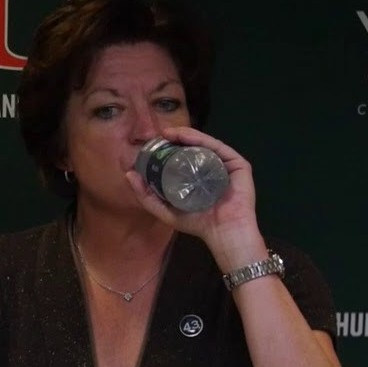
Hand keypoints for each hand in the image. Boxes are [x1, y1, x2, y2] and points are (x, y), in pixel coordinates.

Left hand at [125, 126, 261, 251]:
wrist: (223, 233)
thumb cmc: (197, 223)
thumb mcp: (165, 210)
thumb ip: (146, 195)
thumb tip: (129, 174)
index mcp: (198, 176)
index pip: (183, 157)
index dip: (169, 148)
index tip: (154, 143)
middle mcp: (212, 168)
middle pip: (194, 148)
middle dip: (177, 138)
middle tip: (160, 135)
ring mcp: (226, 165)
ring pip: (205, 144)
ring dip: (187, 135)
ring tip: (169, 133)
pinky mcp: (239, 165)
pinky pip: (219, 148)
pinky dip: (203, 140)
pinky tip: (187, 137)